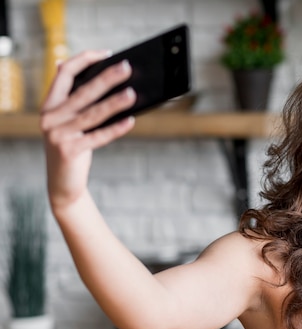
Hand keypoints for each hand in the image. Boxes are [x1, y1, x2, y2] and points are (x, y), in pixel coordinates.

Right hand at [40, 50, 136, 211]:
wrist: (63, 183)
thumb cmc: (73, 147)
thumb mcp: (71, 123)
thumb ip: (78, 101)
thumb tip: (101, 75)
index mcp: (49, 105)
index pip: (64, 73)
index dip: (85, 60)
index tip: (106, 54)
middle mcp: (50, 117)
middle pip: (83, 92)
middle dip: (106, 78)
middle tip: (127, 68)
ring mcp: (58, 135)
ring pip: (92, 114)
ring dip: (115, 103)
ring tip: (133, 93)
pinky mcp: (70, 151)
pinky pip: (98, 136)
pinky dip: (116, 128)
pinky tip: (131, 121)